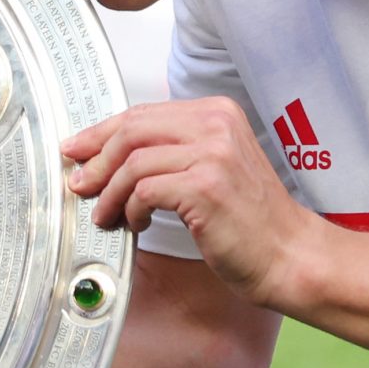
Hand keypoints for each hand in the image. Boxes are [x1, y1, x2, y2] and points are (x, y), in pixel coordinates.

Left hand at [61, 97, 319, 306]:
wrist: (290, 254)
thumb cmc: (252, 221)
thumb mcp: (214, 168)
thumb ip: (174, 153)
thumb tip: (112, 156)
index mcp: (217, 113)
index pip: (143, 113)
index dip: (101, 132)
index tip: (78, 150)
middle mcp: (216, 124)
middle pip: (132, 129)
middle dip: (96, 159)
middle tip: (80, 184)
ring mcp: (212, 154)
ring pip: (132, 161)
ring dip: (110, 192)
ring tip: (107, 214)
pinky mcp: (204, 186)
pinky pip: (144, 190)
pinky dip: (130, 209)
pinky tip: (135, 223)